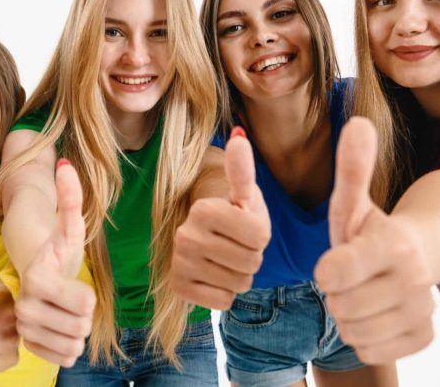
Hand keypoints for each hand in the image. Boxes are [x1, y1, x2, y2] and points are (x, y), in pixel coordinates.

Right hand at [14, 159, 94, 366]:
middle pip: (81, 327)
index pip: (84, 303)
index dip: (87, 298)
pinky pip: (63, 359)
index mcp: (36, 279)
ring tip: (66, 314)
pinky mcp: (29, 348)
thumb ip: (69, 200)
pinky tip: (60, 330)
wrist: (37, 280)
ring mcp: (25, 329)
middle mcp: (24, 306)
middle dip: (84, 316)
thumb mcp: (68, 229)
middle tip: (72, 301)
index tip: (78, 287)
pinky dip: (67, 348)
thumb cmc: (58, 253)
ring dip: (77, 333)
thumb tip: (66, 165)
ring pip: (73, 346)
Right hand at [170, 127, 270, 308]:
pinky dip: (225, 292)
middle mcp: (186, 235)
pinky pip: (224, 302)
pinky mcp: (178, 287)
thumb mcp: (243, 194)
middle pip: (252, 263)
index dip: (261, 235)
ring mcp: (179, 262)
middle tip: (235, 244)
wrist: (202, 236)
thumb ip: (243, 171)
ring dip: (240, 275)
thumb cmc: (231, 213)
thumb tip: (239, 137)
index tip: (244, 226)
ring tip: (225, 258)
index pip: (260, 237)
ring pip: (239, 284)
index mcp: (204, 209)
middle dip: (252, 257)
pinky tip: (213, 275)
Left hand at [315, 117, 434, 363]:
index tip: (333, 262)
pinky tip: (376, 313)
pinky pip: (372, 351)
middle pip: (339, 307)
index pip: (333, 275)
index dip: (327, 271)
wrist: (420, 256)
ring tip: (362, 293)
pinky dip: (367, 337)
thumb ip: (353, 168)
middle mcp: (414, 280)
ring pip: (353, 333)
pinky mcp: (423, 337)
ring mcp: (422, 311)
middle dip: (336, 294)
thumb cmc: (372, 229)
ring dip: (349, 317)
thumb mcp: (354, 202)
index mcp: (393, 245)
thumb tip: (359, 122)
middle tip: (350, 277)